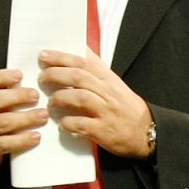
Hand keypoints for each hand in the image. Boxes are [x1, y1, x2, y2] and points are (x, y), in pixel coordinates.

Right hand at [0, 68, 46, 177]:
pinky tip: (36, 136)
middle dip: (16, 96)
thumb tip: (32, 84)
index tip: (20, 75)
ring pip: (0, 122)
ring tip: (42, 115)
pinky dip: (21, 140)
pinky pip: (4, 144)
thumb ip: (5, 94)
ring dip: (24, 118)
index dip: (1, 77)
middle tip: (35, 96)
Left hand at [38, 48, 155, 157]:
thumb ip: (95, 72)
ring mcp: (106, 111)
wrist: (147, 132)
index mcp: (108, 78)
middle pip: (78, 76)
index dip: (62, 57)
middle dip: (55, 75)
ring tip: (50, 103)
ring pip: (79, 97)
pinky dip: (68, 123)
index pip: (84, 61)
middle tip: (41, 78)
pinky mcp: (104, 131)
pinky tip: (62, 124)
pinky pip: (81, 124)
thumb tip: (73, 56)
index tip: (44, 56)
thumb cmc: (125, 108)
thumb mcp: (114, 85)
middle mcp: (108, 92)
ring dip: (59, 98)